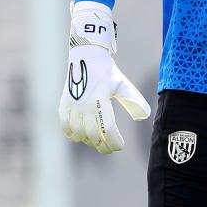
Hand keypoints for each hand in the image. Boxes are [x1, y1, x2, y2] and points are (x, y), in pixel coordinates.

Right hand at [59, 2, 150, 154]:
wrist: (86, 57)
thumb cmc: (107, 73)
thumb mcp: (124, 85)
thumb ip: (134, 101)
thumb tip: (143, 118)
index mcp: (100, 100)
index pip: (107, 128)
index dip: (114, 141)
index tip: (121, 146)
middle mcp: (83, 105)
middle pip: (93, 135)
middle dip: (103, 145)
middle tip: (111, 148)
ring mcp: (71, 106)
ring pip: (78, 134)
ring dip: (89, 141)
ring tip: (100, 140)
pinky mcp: (63, 105)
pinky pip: (66, 127)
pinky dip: (74, 135)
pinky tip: (83, 136)